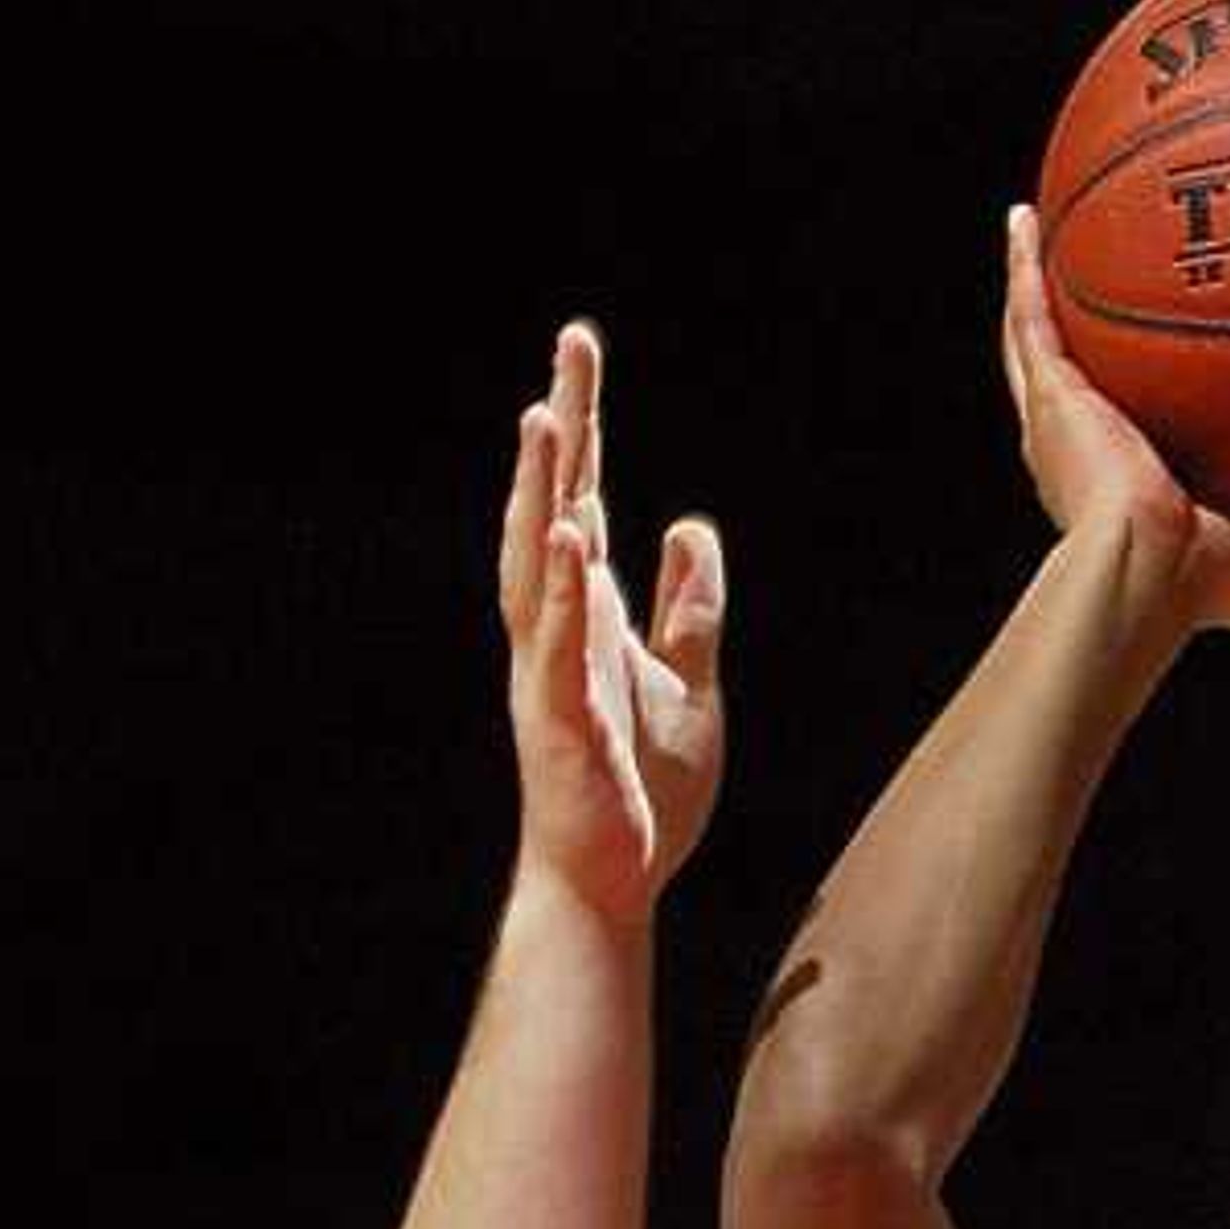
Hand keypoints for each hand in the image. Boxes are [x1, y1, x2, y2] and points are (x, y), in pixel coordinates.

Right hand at [500, 322, 724, 914]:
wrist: (613, 883)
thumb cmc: (642, 789)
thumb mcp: (691, 683)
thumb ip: (691, 607)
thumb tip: (690, 524)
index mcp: (585, 614)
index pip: (580, 498)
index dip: (582, 425)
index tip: (579, 350)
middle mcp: (556, 628)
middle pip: (553, 506)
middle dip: (562, 428)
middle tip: (573, 345)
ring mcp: (550, 671)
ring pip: (539, 565)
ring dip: (542, 491)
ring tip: (548, 418)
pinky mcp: (561, 722)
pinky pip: (559, 646)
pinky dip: (564, 591)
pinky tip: (572, 538)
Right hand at [999, 210, 1229, 635]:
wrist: (1148, 568)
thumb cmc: (1197, 588)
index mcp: (1110, 482)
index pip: (1110, 425)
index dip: (1113, 394)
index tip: (1130, 362)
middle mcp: (1072, 444)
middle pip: (1061, 369)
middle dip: (1065, 325)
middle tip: (1073, 281)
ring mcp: (1055, 415)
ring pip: (1034, 331)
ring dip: (1032, 279)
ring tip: (1031, 226)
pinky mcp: (1050, 393)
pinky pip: (1031, 312)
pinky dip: (1024, 263)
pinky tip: (1025, 217)